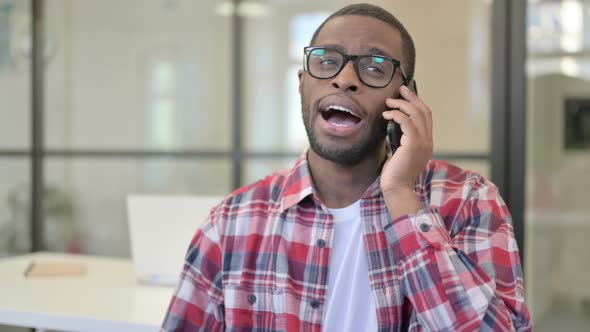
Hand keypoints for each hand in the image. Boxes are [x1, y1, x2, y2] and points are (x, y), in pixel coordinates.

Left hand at [380, 85, 432, 216]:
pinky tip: (386, 115)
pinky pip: (407, 122)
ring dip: (402, 105)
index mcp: (426, 143)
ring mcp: (423, 142)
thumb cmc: (395, 174)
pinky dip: (397, 115)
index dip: (417, 103)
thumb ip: (400, 139)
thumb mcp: (399, 152)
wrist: (397, 188)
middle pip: (424, 112)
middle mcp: (428, 141)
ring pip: (416, 114)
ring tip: (389, 103)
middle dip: (412, 98)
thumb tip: (391, 126)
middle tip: (400, 90)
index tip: (406, 95)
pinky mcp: (413, 144)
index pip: (426, 117)